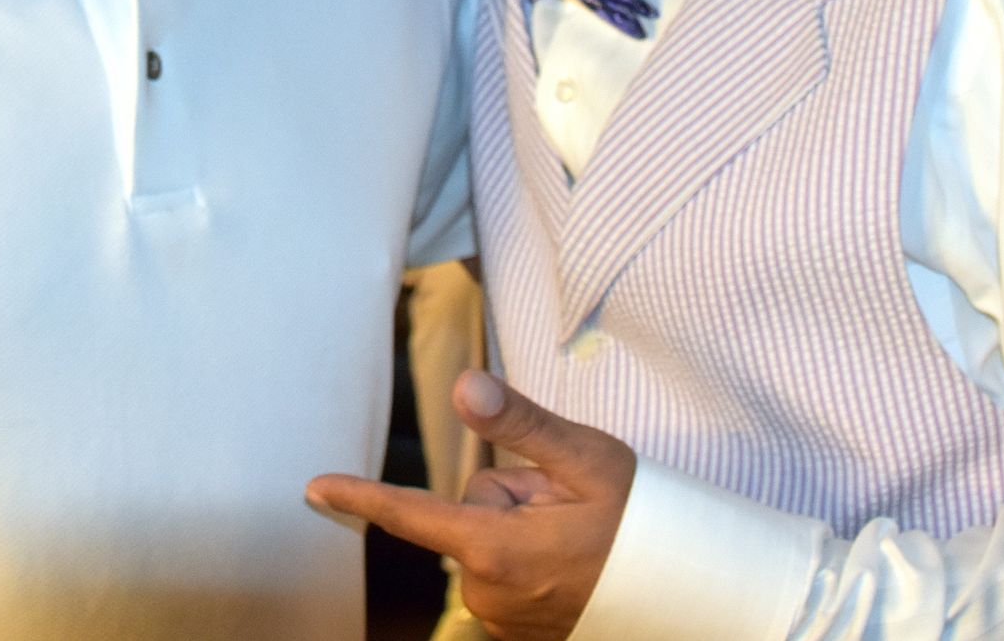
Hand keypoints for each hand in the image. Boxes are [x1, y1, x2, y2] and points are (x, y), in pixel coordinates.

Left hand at [307, 370, 634, 640]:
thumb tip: (461, 387)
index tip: (314, 489)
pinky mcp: (517, 631)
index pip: (412, 514)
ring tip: (576, 534)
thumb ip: (518, 424)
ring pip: (486, 539)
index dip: (360, 496)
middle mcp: (489, 592)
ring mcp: (503, 618)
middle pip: (468, 510)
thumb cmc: (637, 521)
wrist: (689, 596)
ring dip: (522, 528)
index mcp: (497, 549)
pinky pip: (503, 570)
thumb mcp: (585, 458)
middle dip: (509, 497)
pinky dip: (529, 557)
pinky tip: (571, 559)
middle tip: (566, 506)